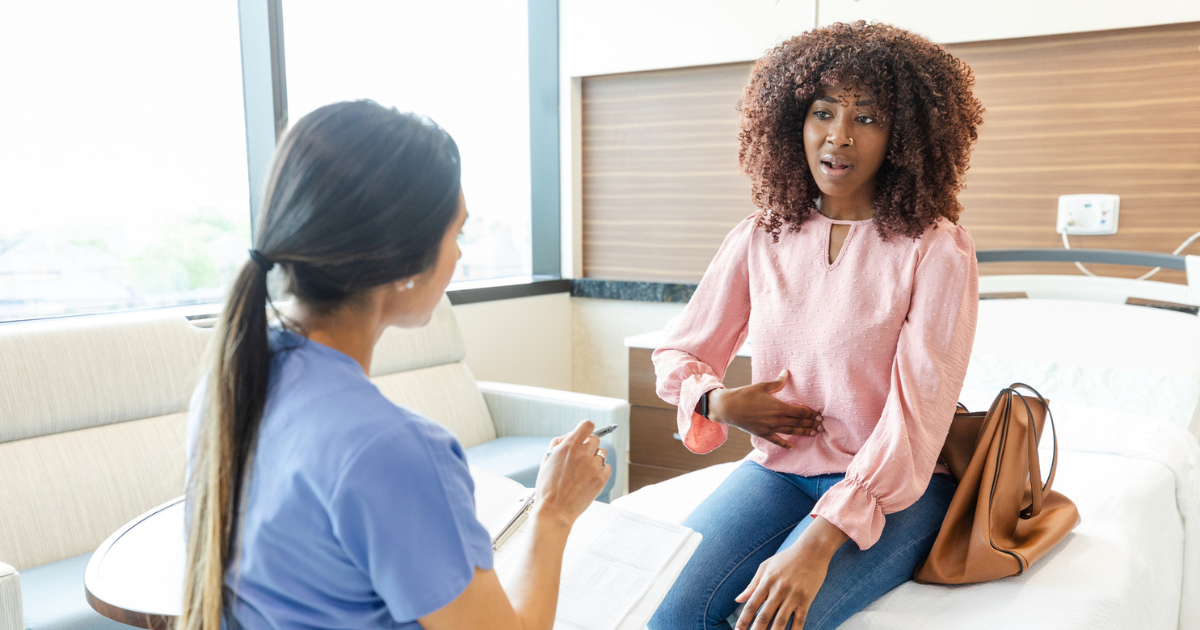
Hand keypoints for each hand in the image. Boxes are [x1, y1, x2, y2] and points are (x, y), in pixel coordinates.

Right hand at [535, 421, 610, 527]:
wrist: (554, 510)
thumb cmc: (548, 487)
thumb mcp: (546, 460)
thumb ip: (558, 443)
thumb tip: (570, 435)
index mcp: (568, 446)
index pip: (587, 425)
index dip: (586, 429)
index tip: (585, 434)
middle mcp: (582, 454)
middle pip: (596, 439)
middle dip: (589, 446)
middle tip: (581, 457)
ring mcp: (593, 467)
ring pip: (602, 453)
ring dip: (595, 459)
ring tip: (584, 471)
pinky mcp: (600, 480)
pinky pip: (607, 467)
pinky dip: (601, 471)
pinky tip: (590, 478)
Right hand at [709, 370, 822, 448]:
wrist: (729, 407)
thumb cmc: (745, 394)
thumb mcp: (763, 386)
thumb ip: (778, 382)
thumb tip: (787, 372)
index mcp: (778, 407)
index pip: (800, 412)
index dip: (811, 414)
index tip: (819, 415)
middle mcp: (777, 419)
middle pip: (798, 423)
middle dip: (811, 424)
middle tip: (822, 426)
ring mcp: (770, 428)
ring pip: (791, 431)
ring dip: (804, 432)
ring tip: (814, 433)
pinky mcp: (763, 433)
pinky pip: (777, 440)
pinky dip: (785, 444)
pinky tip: (793, 447)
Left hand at [733, 517, 847, 629]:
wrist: (812, 550)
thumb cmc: (787, 558)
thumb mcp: (766, 566)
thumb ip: (752, 584)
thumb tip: (738, 599)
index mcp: (767, 581)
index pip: (752, 605)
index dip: (743, 620)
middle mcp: (778, 590)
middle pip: (764, 615)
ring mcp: (793, 596)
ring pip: (781, 621)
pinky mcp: (807, 600)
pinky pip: (799, 620)